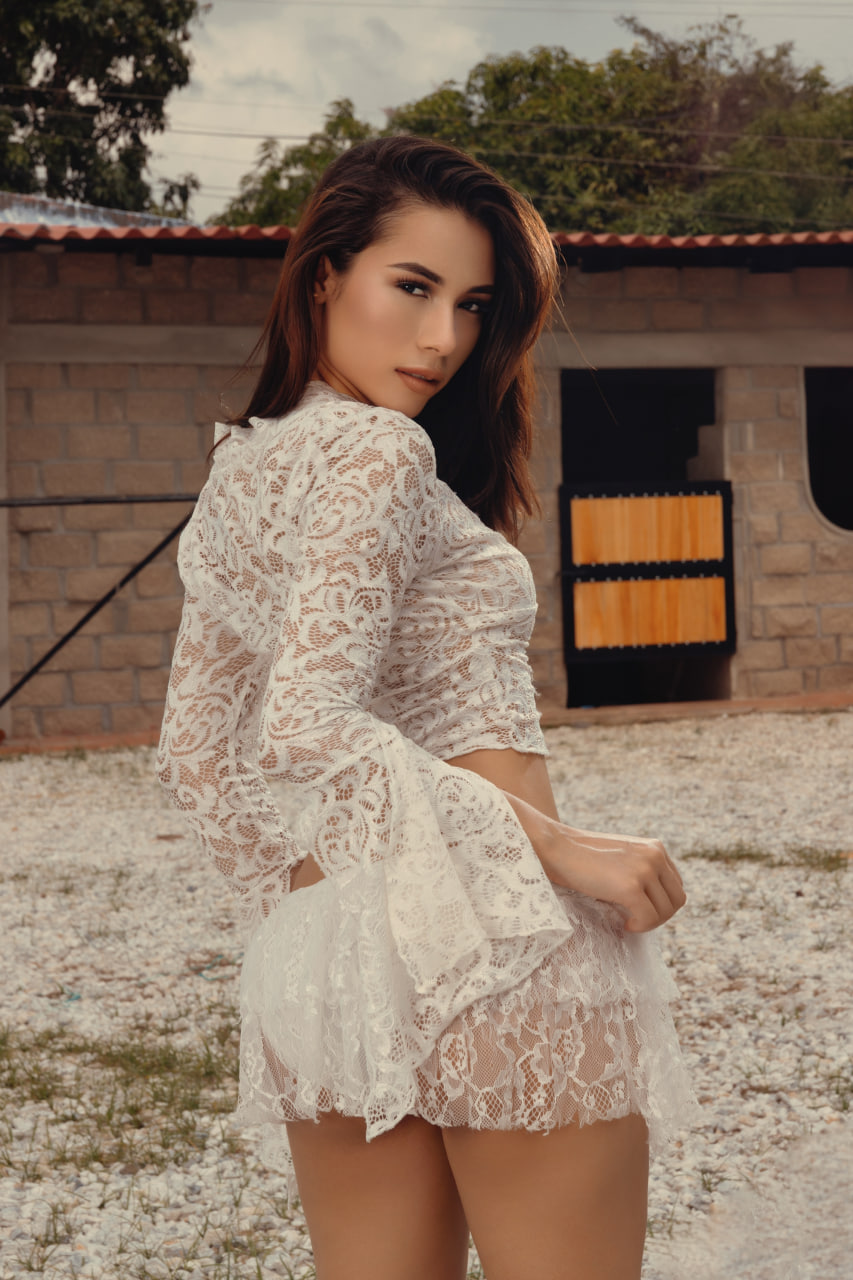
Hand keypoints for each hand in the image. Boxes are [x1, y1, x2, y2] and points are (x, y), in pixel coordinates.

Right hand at [544, 824, 685, 933]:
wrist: (556, 847)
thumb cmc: (582, 856)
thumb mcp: (621, 857)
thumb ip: (641, 870)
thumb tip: (656, 904)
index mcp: (656, 848)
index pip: (676, 885)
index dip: (661, 903)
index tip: (640, 908)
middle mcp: (655, 856)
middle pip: (677, 900)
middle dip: (659, 916)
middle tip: (636, 919)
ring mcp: (644, 870)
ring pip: (666, 912)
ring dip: (649, 923)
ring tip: (629, 921)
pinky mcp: (631, 887)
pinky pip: (649, 919)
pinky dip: (639, 927)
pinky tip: (624, 924)